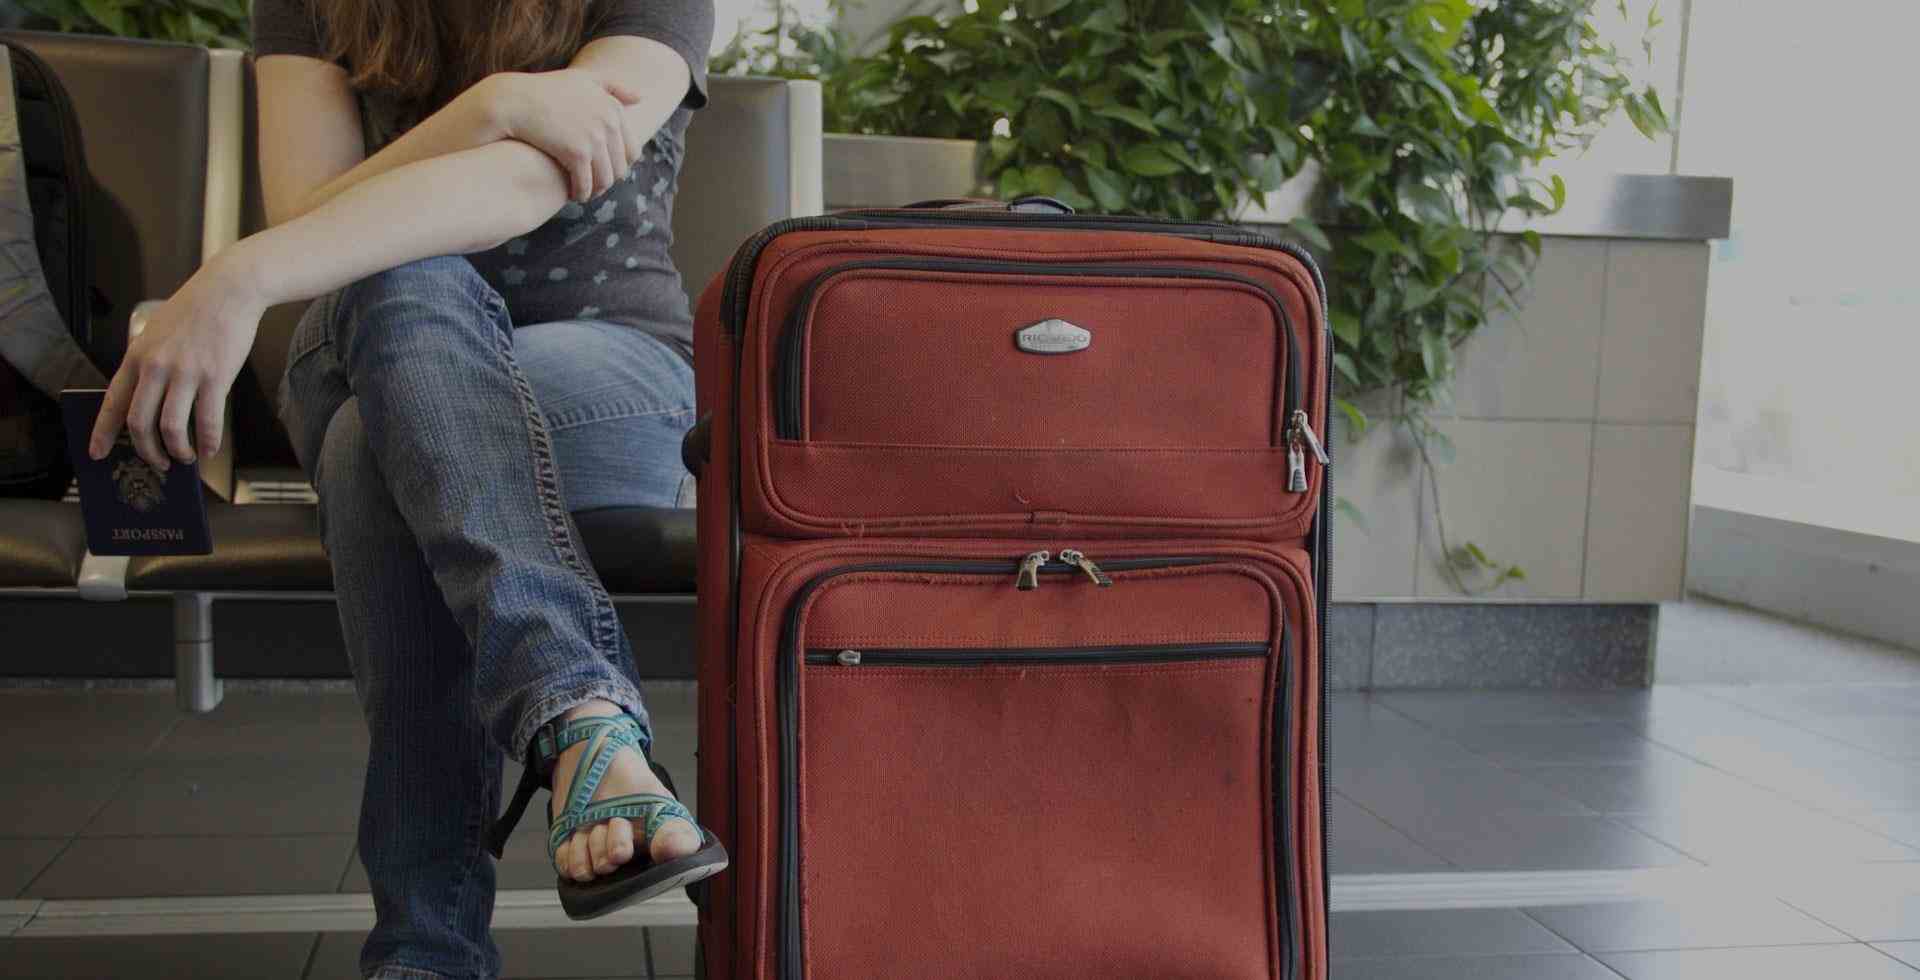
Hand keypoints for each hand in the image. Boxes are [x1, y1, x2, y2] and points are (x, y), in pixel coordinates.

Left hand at [88, 253, 264, 470]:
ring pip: (171, 427)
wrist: (228, 290)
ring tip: (185, 458)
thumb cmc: (195, 311)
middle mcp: (156, 367)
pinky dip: (208, 442)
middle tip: (158, 463)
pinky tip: (211, 449)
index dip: (102, 433)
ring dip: (178, 451)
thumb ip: (148, 363)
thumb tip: (150, 399)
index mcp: (137, 357)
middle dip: (147, 452)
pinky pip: (208, 420)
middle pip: (139, 423)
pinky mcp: (215, 377)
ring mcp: (186, 373)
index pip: (112, 403)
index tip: (97, 453)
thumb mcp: (156, 333)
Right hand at [486, 70, 646, 202]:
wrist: (514, 101)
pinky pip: (586, 184)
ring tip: (584, 193)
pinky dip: (581, 193)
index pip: (631, 151)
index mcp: (613, 109)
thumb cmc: (546, 90)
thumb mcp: (584, 79)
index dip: (618, 166)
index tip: (603, 171)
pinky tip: (572, 195)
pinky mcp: (577, 153)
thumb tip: (642, 98)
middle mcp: (609, 122)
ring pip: (605, 179)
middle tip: (593, 187)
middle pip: (619, 168)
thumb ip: (614, 86)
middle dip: (607, 180)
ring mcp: (595, 138)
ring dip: (595, 191)